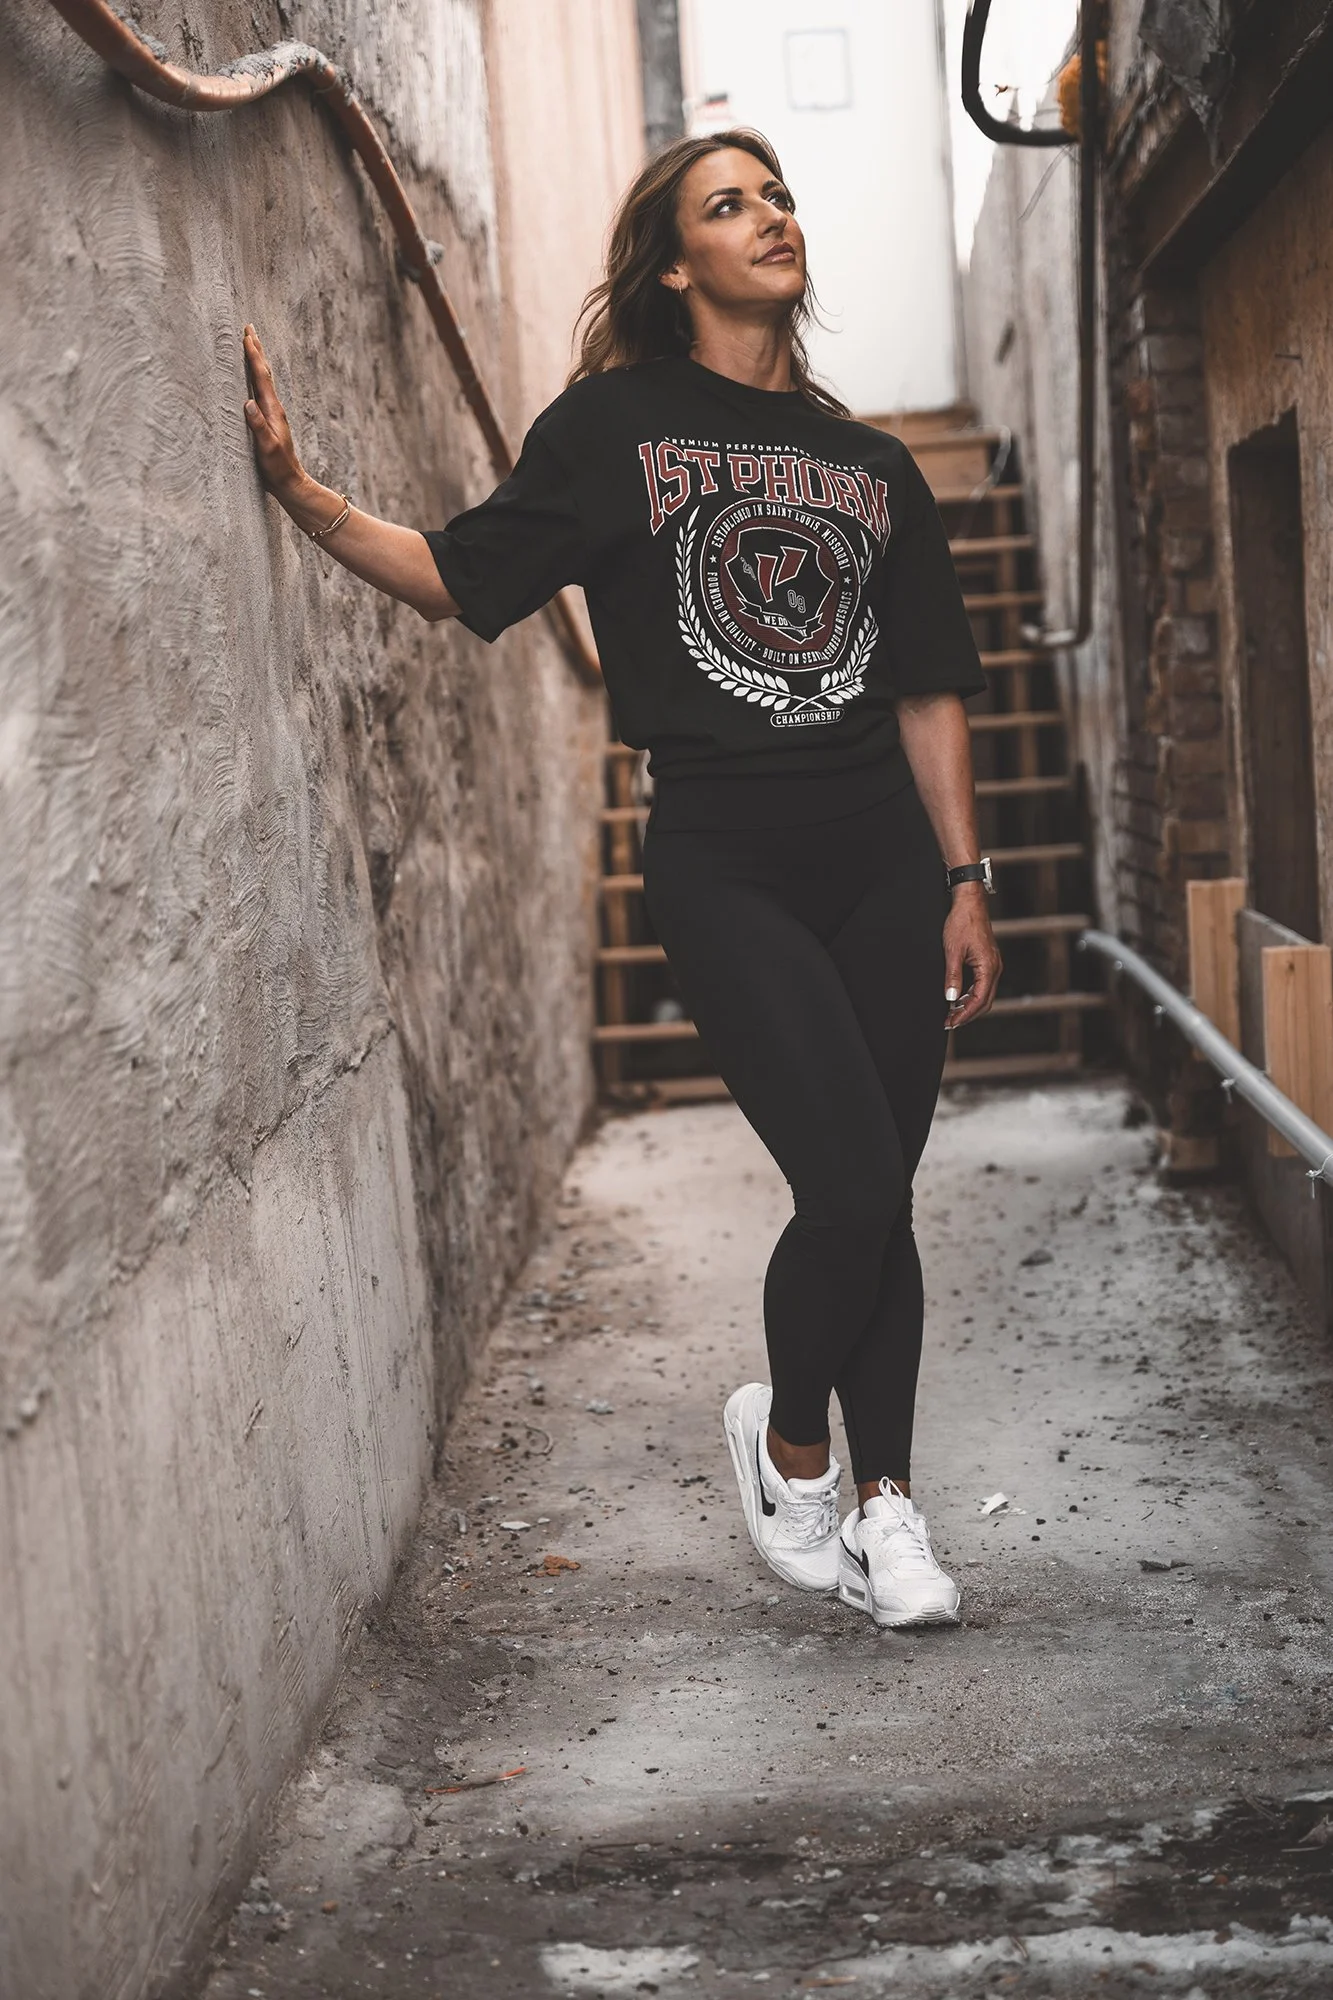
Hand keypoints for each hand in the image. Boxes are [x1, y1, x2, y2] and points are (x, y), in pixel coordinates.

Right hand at [242, 325, 306, 502]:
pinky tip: (252, 380)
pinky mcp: (268, 422)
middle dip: (256, 350)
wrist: (290, 483)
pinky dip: (255, 379)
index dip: (254, 356)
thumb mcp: (267, 448)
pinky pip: (260, 392)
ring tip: (250, 346)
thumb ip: (258, 426)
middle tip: (249, 329)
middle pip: (264, 373)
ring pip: (263, 381)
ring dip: (256, 361)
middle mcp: (274, 408)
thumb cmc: (277, 468)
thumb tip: (248, 403)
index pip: (261, 377)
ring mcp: (272, 414)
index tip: (247, 336)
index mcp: (273, 410)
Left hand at [943, 885, 1002, 1029]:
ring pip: (985, 994)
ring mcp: (993, 965)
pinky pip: (983, 984)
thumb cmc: (962, 923)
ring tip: (952, 1012)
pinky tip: (959, 997)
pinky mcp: (989, 961)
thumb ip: (952, 977)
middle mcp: (995, 968)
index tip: (951, 1022)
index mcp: (988, 968)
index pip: (979, 1000)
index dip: (964, 1014)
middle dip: (968, 1014)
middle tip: (950, 1022)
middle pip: (985, 1002)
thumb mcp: (952, 951)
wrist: (970, 903)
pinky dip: (972, 995)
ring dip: (970, 1006)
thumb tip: (951, 998)